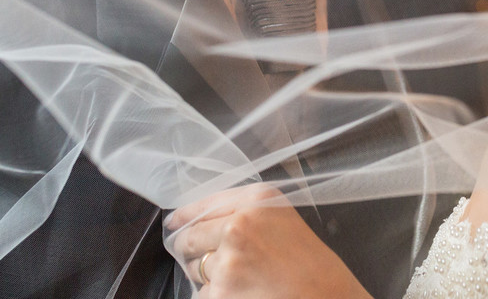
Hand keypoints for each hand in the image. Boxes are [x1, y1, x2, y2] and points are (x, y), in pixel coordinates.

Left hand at [166, 184, 373, 298]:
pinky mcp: (221, 293)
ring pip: (194, 269)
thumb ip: (244, 211)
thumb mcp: (283, 219)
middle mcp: (239, 224)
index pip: (204, 205)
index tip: (175, 222)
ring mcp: (227, 261)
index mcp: (258, 199)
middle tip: (216, 261)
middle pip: (190, 237)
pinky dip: (216, 297)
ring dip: (206, 278)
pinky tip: (243, 295)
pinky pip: (202, 295)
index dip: (185, 216)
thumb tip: (193, 221)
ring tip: (242, 282)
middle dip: (191, 250)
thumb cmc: (312, 266)